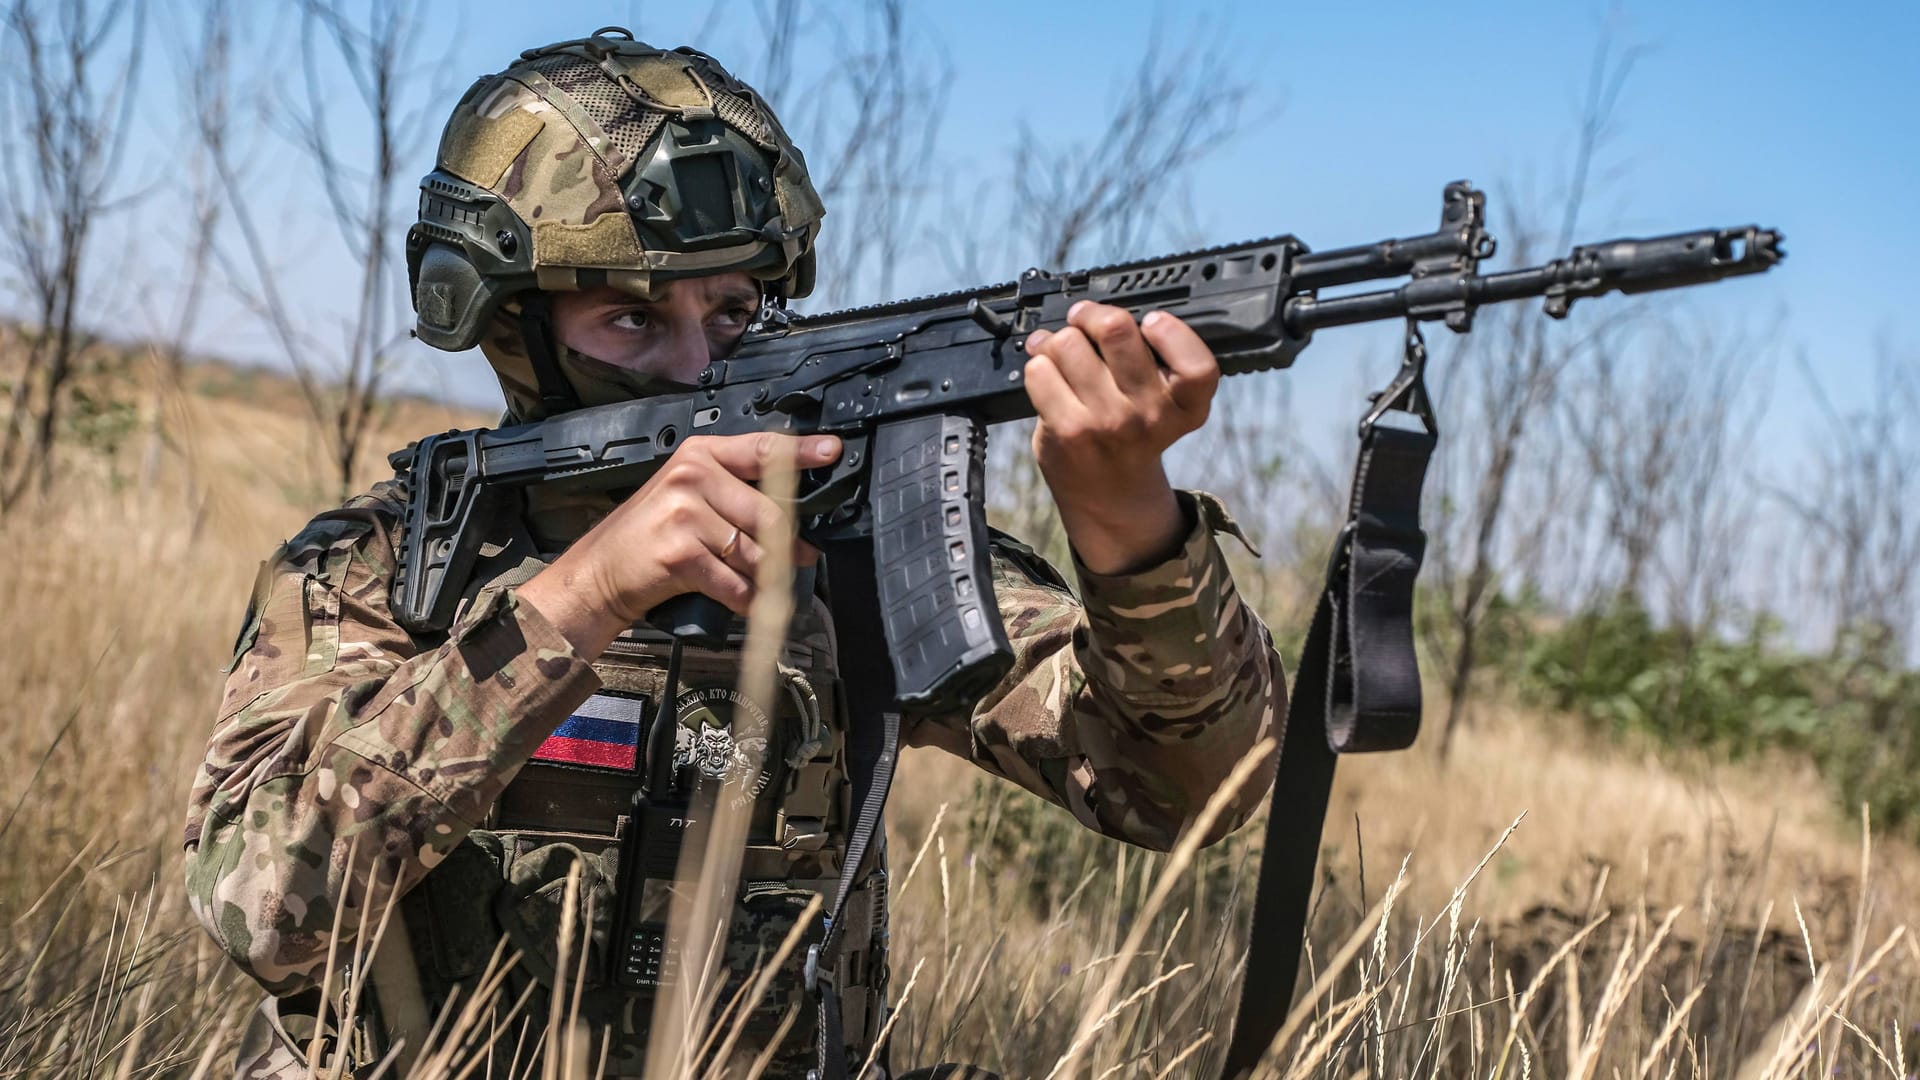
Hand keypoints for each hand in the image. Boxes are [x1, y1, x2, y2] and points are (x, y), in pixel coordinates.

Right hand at [518, 432, 841, 656]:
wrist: (600, 572)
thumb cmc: (650, 535)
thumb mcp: (688, 495)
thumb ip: (736, 494)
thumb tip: (796, 519)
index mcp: (699, 455)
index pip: (763, 449)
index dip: (802, 452)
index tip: (833, 451)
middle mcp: (692, 476)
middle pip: (769, 512)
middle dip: (788, 544)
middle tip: (799, 558)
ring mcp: (684, 513)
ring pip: (756, 552)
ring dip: (766, 577)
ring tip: (760, 584)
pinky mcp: (680, 553)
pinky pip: (736, 582)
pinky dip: (744, 599)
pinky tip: (740, 600)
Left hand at [1023, 302, 1219, 574]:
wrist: (1110, 493)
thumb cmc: (1133, 434)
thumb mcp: (1164, 401)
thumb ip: (1153, 360)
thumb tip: (1099, 311)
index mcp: (1187, 406)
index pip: (1198, 365)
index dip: (1173, 332)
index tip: (1152, 322)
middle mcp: (1151, 415)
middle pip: (1116, 331)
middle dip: (1093, 315)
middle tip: (1085, 319)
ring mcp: (1108, 423)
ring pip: (1068, 344)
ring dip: (1059, 341)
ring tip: (1062, 352)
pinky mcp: (1069, 430)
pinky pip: (1041, 370)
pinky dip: (1038, 364)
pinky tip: (1048, 374)